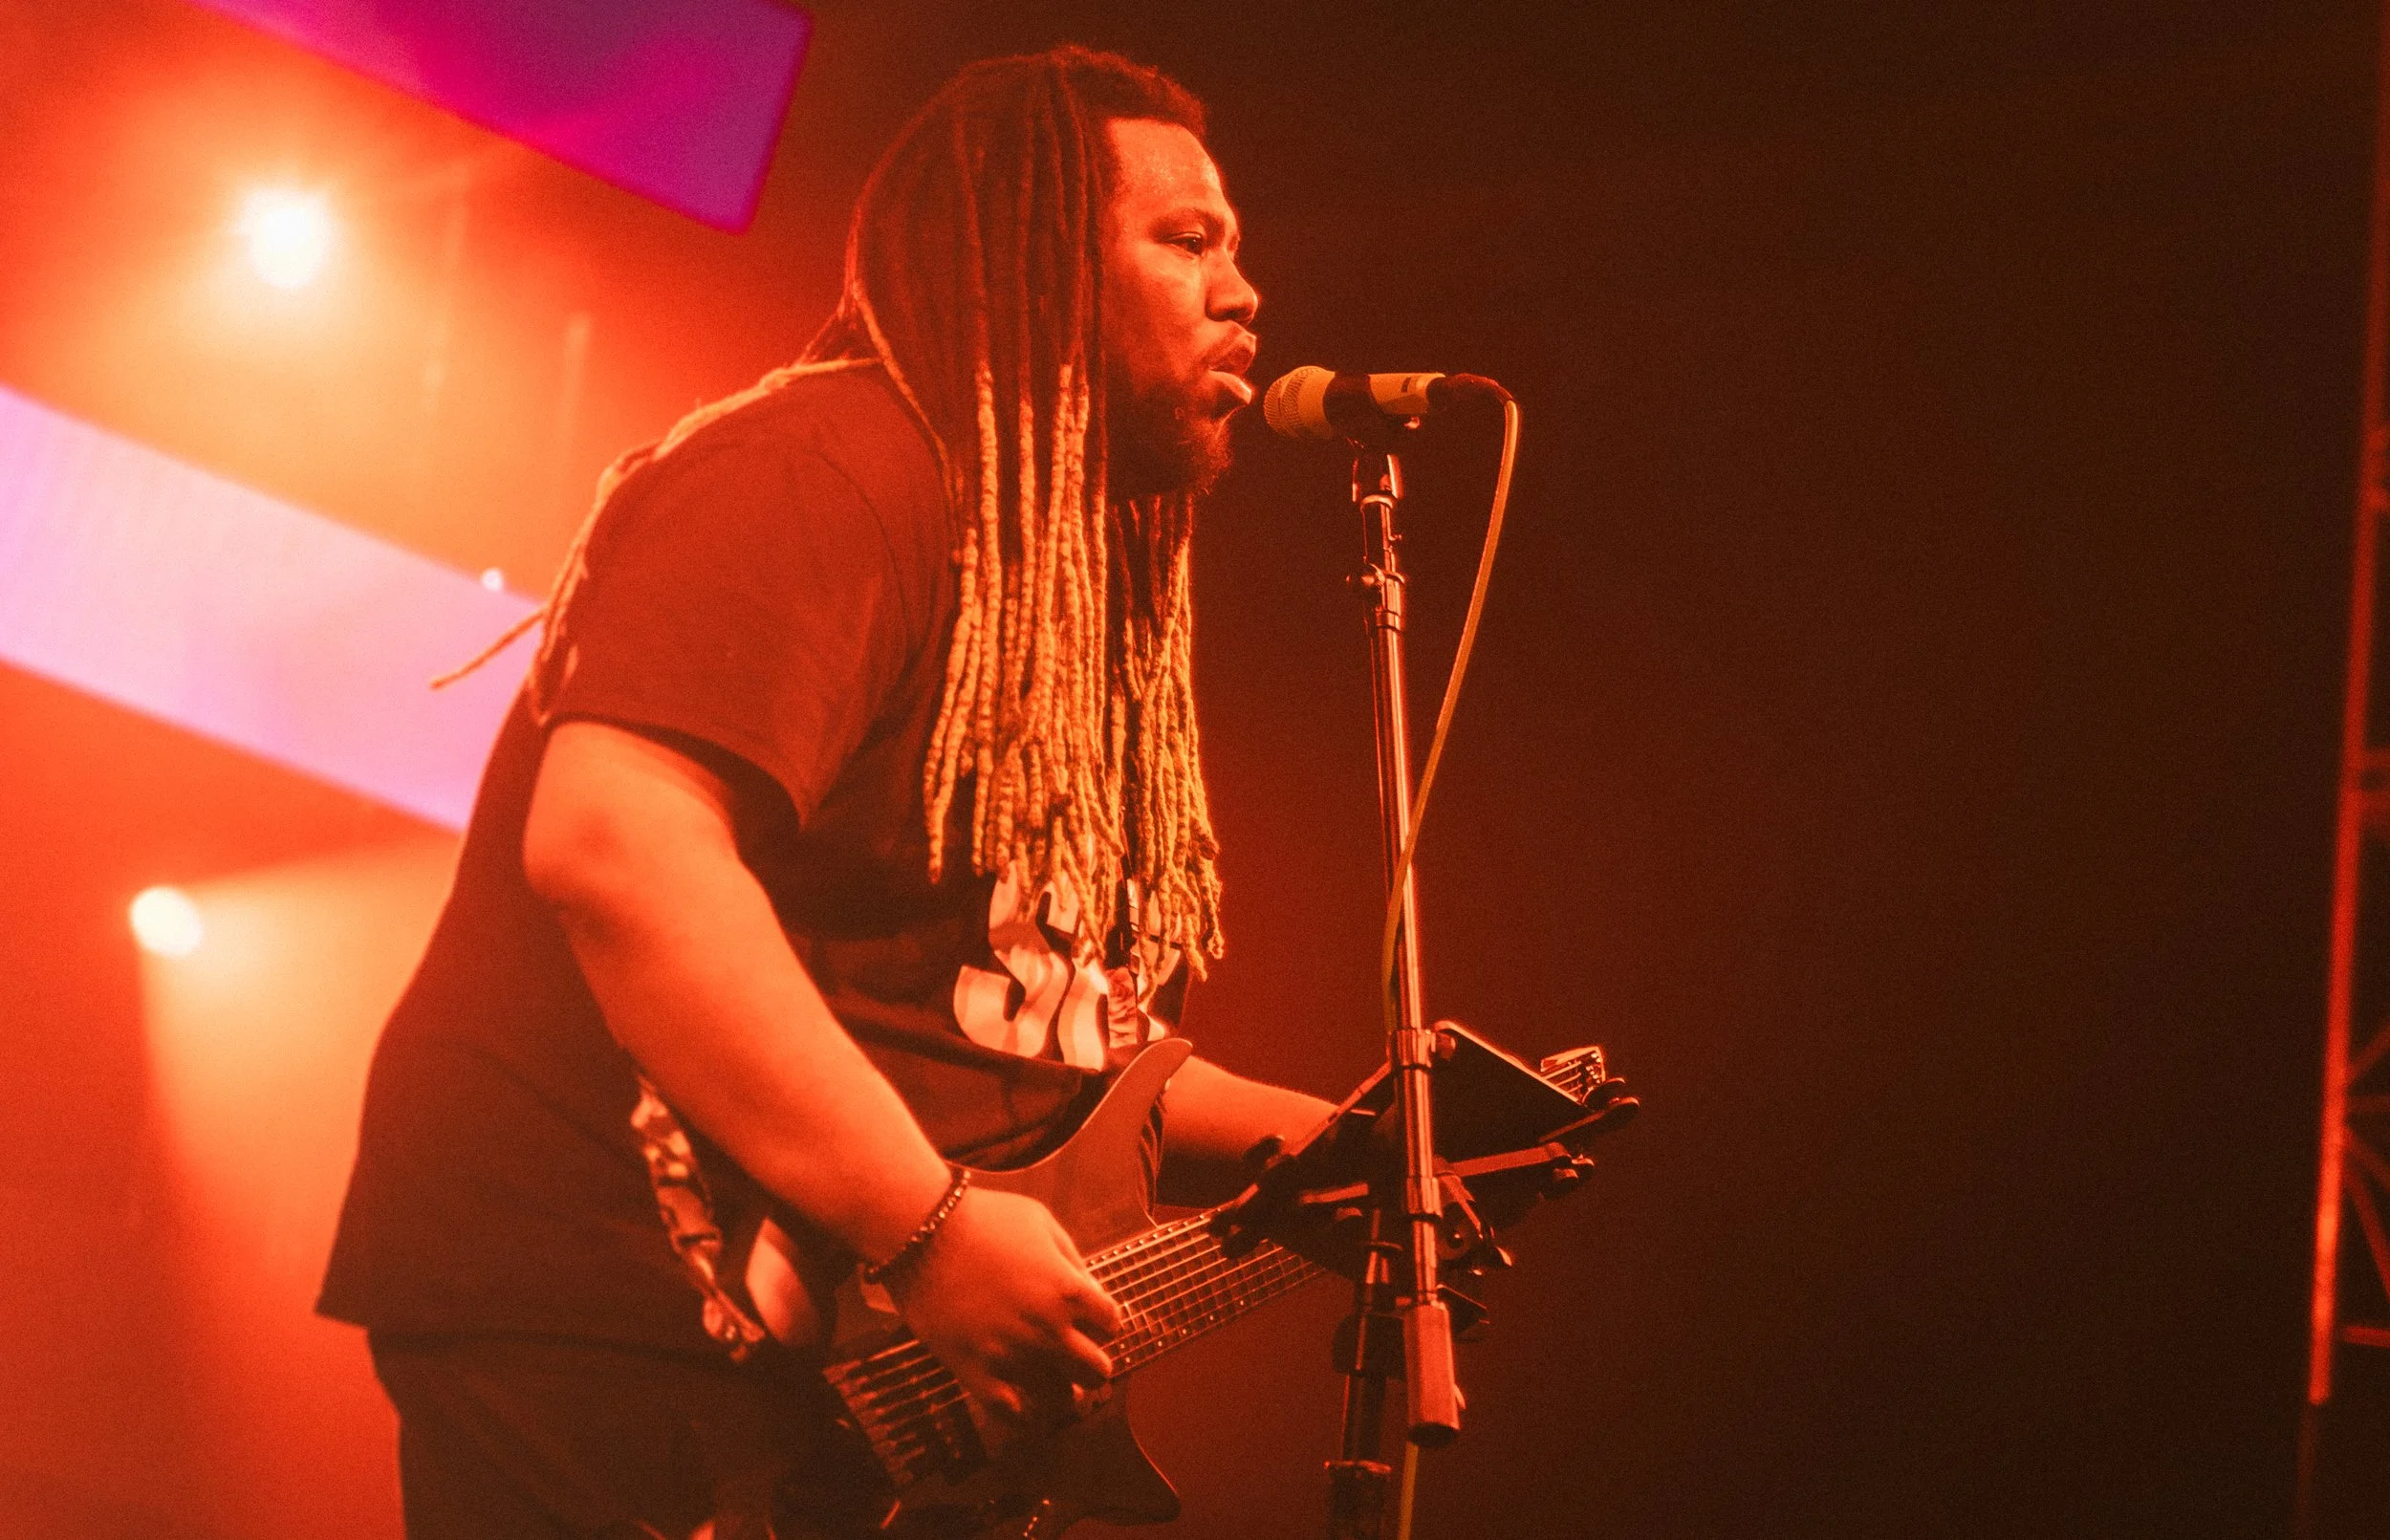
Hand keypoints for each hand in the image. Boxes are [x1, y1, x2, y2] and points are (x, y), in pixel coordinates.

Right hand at [882, 1187, 1122, 1428]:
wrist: (920, 1231)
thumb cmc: (983, 1218)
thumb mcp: (1041, 1223)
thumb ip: (1071, 1260)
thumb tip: (1088, 1291)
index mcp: (1069, 1291)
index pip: (1112, 1325)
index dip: (1102, 1323)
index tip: (1088, 1322)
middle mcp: (1048, 1329)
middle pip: (1097, 1371)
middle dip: (1092, 1364)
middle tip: (1076, 1358)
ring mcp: (1011, 1355)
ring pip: (1061, 1400)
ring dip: (1061, 1391)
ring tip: (1051, 1383)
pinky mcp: (974, 1372)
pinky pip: (1012, 1414)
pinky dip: (1023, 1415)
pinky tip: (1022, 1404)